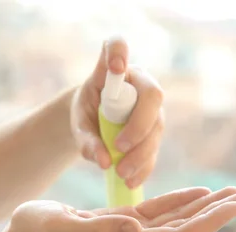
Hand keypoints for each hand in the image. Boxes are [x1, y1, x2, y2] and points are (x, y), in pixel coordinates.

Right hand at [0, 187, 235, 231]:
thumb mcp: (61, 229)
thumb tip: (137, 230)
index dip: (209, 222)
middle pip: (188, 231)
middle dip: (221, 215)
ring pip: (178, 221)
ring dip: (208, 208)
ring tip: (235, 193)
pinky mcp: (121, 224)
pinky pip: (159, 213)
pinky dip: (181, 202)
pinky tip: (199, 193)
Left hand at [70, 36, 163, 188]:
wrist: (94, 123)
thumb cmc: (86, 112)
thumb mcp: (79, 123)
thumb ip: (85, 139)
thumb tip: (103, 161)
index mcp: (116, 70)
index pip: (118, 46)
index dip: (119, 51)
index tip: (116, 67)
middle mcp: (141, 84)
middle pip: (153, 97)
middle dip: (139, 125)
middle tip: (118, 148)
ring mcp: (153, 109)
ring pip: (157, 127)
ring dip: (141, 153)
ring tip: (121, 173)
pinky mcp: (156, 132)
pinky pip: (156, 149)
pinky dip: (144, 167)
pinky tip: (131, 180)